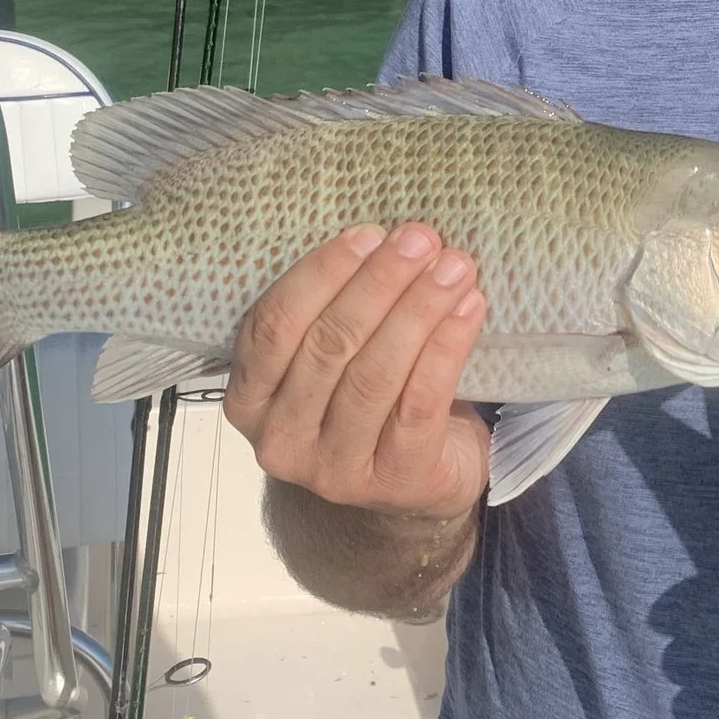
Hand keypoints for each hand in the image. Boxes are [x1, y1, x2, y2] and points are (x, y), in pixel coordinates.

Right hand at [223, 222, 489, 522]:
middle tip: (419, 239)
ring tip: (453, 267)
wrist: (416, 485)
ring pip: (374, 375)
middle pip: (328, 347)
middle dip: (378, 284)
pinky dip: (446, 348)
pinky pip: (420, 403)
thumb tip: (382, 236)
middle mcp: (281, 441)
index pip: (272, 328)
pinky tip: (469, 308)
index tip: (368, 233)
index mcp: (249, 401)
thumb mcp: (330, 362)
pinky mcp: (394, 481)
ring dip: (418, 310)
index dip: (320, 275)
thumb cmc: (370, 403)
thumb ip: (332, 312)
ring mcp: (335, 470)